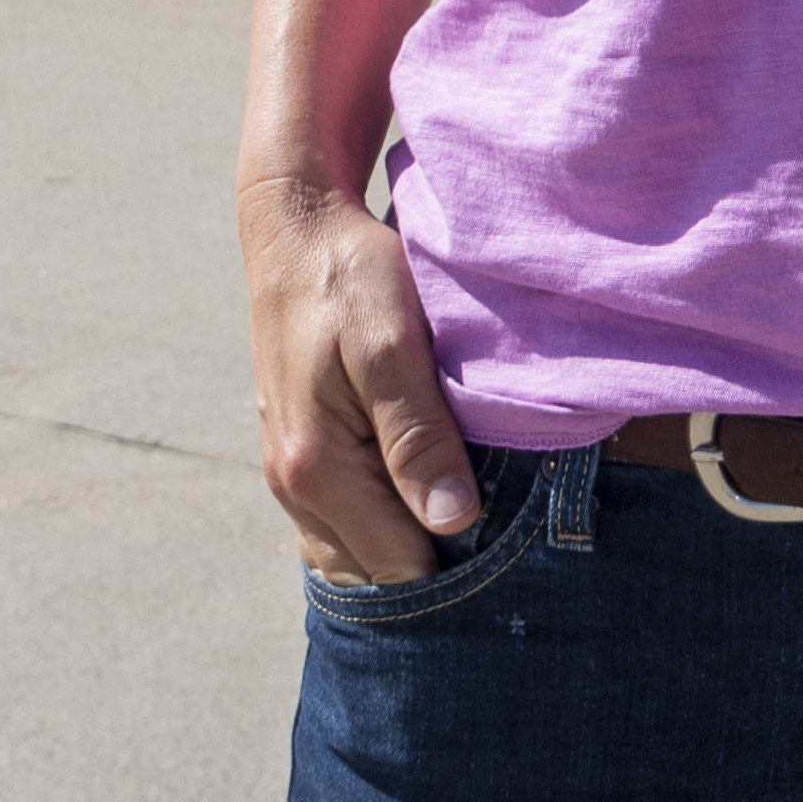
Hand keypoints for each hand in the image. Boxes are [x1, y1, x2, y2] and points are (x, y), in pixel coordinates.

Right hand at [242, 174, 483, 578]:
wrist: (295, 228)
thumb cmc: (350, 276)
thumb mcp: (393, 343)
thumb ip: (418, 434)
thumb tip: (451, 520)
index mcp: (315, 468)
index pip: (399, 567)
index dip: (460, 562)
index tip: (514, 537)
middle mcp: (292, 485)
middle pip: (375, 573)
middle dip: (436, 562)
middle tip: (502, 523)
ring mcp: (287, 473)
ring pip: (354, 554)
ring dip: (406, 543)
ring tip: (467, 504)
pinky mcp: (295, 453)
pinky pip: (340, 523)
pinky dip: (381, 522)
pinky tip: (424, 489)